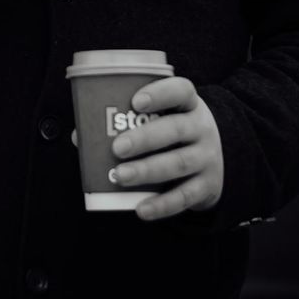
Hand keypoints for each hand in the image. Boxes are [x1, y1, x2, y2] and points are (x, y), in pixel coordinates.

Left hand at [71, 76, 223, 220]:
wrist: (216, 163)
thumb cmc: (174, 135)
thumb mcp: (164, 120)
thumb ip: (128, 122)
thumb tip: (81, 135)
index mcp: (189, 104)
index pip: (182, 90)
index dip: (160, 93)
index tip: (136, 101)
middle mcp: (202, 128)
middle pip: (176, 129)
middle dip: (145, 138)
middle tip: (117, 147)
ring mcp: (207, 158)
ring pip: (179, 163)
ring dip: (147, 170)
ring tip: (119, 176)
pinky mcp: (207, 186)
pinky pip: (185, 196)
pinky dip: (161, 204)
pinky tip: (140, 208)